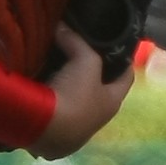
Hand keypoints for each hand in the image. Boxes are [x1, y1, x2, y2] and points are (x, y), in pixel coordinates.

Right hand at [28, 26, 132, 157]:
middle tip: (79, 54)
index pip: (126, 78)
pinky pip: (53, 113)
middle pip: (98, 92)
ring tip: (55, 67)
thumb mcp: (84, 61)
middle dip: (90, 75)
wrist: (42, 128)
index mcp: (112, 102)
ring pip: (73, 104)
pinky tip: (39, 86)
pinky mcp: (52, 137)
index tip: (118, 48)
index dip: (124, 62)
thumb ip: (76, 42)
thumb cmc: (75, 96)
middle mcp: (96, 120)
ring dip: (67, 89)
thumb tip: (62, 27)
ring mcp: (73, 131)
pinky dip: (49, 101)